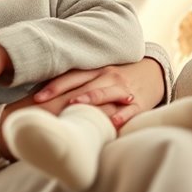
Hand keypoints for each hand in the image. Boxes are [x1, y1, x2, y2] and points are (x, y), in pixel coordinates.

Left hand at [35, 57, 165, 128]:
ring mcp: (123, 89)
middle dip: (64, 94)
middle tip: (45, 104)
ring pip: (105, 92)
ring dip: (89, 98)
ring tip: (75, 105)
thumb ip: (77, 82)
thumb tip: (44, 95)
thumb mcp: (98, 74)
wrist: (154, 73)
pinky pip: (129, 109)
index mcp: (96, 70)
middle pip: (83, 85)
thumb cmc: (116, 77)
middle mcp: (108, 77)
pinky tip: (113, 121)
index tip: (37, 97)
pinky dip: (121, 114)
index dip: (54, 86)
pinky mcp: (138, 103)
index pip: (72, 76)